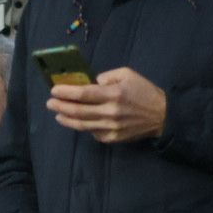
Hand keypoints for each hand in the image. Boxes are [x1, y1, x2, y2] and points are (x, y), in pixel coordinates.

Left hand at [47, 67, 167, 142]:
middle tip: (50, 103)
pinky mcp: (112, 138)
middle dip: (61, 106)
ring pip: (82, 125)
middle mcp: (110, 112)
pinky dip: (82, 126)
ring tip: (57, 114)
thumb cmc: (144, 91)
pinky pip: (92, 132)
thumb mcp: (127, 74)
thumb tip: (90, 84)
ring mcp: (111, 127)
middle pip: (78, 111)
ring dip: (66, 119)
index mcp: (114, 94)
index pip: (84, 94)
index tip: (54, 90)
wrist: (162, 115)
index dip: (66, 92)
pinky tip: (75, 121)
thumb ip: (106, 77)